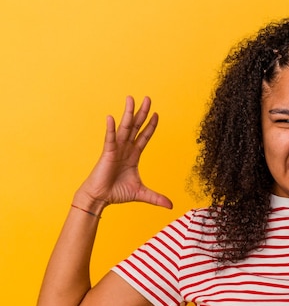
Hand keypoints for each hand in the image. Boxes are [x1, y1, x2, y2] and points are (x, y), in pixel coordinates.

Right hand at [74, 96, 172, 211]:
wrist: (100, 198)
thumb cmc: (116, 193)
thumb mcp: (141, 194)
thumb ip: (156, 197)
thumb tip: (171, 206)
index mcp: (133, 155)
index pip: (144, 137)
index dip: (151, 126)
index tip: (157, 114)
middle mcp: (125, 149)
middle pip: (136, 127)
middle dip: (142, 113)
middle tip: (148, 98)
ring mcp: (116, 149)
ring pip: (124, 128)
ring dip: (128, 114)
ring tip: (131, 99)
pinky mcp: (107, 154)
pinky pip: (110, 139)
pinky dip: (110, 129)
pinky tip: (111, 117)